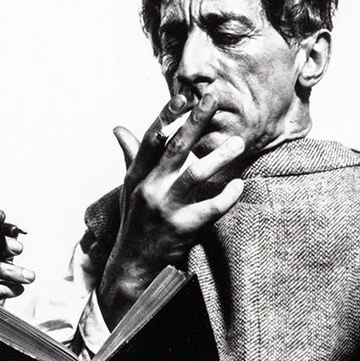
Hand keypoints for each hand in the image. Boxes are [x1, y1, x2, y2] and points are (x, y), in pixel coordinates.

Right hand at [99, 93, 245, 326]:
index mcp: (137, 175)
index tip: (184, 95)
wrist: (133, 265)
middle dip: (195, 121)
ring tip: (238, 142)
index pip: (152, 138)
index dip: (168, 115)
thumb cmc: (135, 222)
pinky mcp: (182, 229)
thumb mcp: (130, 188)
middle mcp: (149, 188)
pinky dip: (228, 195)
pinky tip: (240, 185)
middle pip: (175, 148)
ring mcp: (165, 208)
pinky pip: (211, 208)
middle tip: (214, 99)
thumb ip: (132, 157)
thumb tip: (119, 128)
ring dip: (219, 157)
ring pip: (195, 174)